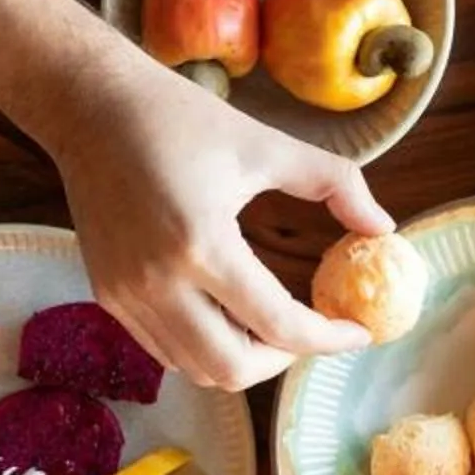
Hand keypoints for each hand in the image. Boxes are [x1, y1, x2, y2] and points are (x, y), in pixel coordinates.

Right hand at [50, 56, 389, 391]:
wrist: (91, 105)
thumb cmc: (180, 117)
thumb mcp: (266, 144)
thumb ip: (335, 184)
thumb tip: (383, 227)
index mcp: (202, 243)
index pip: (278, 324)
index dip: (329, 338)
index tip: (358, 331)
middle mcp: (158, 282)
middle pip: (233, 369)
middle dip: (284, 360)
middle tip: (311, 331)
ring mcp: (126, 295)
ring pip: (195, 369)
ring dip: (243, 358)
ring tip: (272, 323)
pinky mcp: (107, 295)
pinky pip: (164, 350)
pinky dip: (204, 347)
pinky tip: (228, 314)